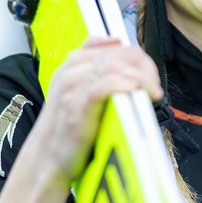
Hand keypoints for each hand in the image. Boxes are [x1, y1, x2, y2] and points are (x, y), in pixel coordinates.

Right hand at [34, 37, 162, 184]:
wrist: (47, 156)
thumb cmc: (67, 127)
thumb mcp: (79, 90)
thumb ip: (98, 71)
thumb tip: (125, 55)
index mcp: (74, 61)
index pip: (117, 46)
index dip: (141, 60)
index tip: (151, 76)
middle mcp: (72, 68)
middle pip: (121, 54)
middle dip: (145, 68)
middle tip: (154, 87)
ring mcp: (73, 84)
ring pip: (117, 66)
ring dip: (141, 78)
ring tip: (152, 93)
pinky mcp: (77, 102)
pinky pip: (107, 84)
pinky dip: (126, 85)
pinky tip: (136, 92)